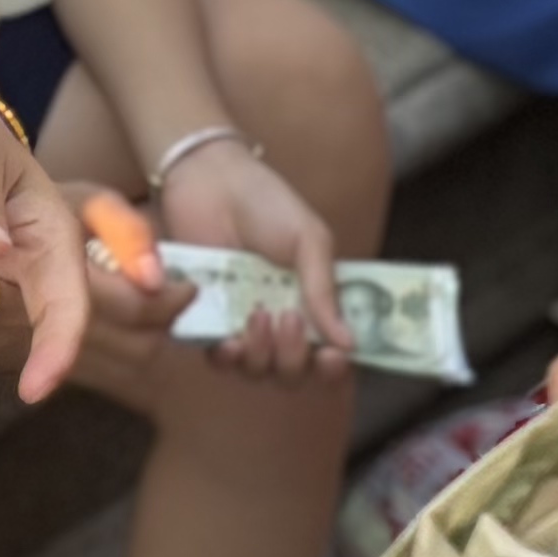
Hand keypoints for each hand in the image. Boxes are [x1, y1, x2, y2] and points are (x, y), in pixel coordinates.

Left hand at [149, 135, 347, 378]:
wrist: (210, 183)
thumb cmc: (267, 204)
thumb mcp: (309, 241)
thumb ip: (325, 291)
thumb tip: (350, 344)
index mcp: (314, 304)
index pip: (331, 355)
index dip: (335, 369)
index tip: (333, 358)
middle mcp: (281, 322)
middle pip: (294, 373)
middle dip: (295, 359)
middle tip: (288, 319)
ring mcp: (244, 324)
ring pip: (259, 372)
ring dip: (263, 356)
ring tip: (259, 315)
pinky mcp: (207, 321)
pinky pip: (221, 361)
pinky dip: (228, 358)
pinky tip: (230, 339)